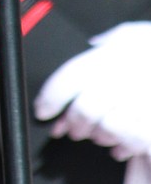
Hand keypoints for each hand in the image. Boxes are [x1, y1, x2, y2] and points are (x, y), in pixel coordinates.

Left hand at [34, 24, 150, 160]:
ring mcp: (140, 105)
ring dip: (96, 136)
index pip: (69, 78)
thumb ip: (113, 40)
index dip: (50, 97)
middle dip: (72, 123)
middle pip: (83, 110)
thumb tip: (94, 44)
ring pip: (104, 130)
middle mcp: (123, 80)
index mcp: (113, 56)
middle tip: (69, 128)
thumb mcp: (137, 34)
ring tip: (97, 134)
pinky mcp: (149, 128)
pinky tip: (119, 147)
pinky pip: (128, 143)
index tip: (43, 110)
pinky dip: (120, 148)